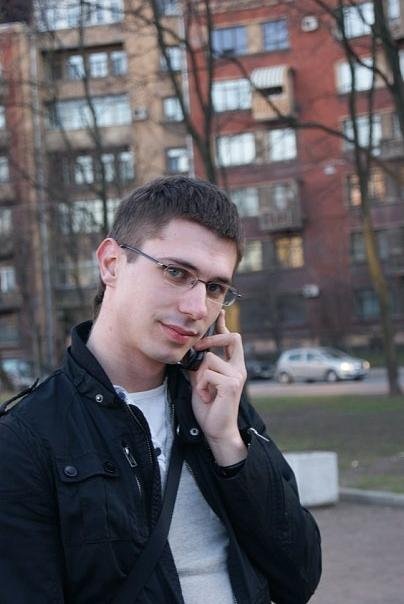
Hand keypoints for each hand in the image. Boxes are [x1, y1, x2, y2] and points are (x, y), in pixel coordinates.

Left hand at [189, 311, 247, 465]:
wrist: (216, 430)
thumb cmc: (209, 407)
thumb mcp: (201, 381)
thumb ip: (200, 365)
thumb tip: (192, 350)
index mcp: (233, 366)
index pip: (231, 340)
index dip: (225, 325)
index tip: (221, 311)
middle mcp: (238, 368)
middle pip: (232, 338)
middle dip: (213, 339)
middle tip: (199, 346)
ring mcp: (237, 376)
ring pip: (209, 359)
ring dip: (199, 376)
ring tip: (204, 391)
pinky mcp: (231, 384)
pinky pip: (208, 373)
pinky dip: (201, 385)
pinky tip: (207, 396)